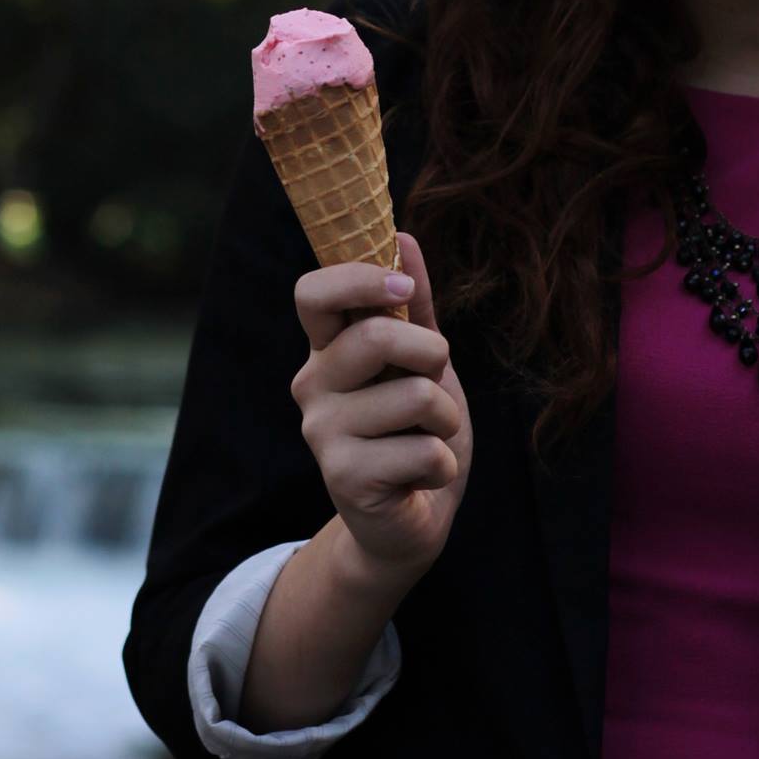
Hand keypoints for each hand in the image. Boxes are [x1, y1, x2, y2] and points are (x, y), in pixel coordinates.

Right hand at [291, 231, 472, 579]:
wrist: (412, 521)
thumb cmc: (416, 432)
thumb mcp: (422, 364)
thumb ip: (413, 307)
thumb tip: (403, 237)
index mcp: (327, 350)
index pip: (312, 293)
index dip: (358, 277)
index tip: (403, 288)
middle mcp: (312, 385)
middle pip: (375, 337)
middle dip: (432, 355)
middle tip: (434, 382)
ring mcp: (323, 433)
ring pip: (415, 396)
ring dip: (446, 421)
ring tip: (428, 440)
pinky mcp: (345, 478)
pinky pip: (425, 449)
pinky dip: (442, 463)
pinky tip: (420, 478)